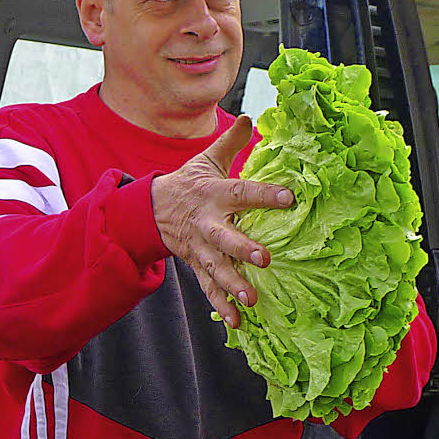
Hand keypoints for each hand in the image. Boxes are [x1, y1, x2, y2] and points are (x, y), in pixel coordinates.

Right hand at [151, 115, 292, 327]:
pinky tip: (237, 323)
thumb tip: (252, 115)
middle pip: (225, 238)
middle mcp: (207, 224)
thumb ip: (231, 142)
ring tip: (250, 299)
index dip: (265, 195)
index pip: (242, 192)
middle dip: (243, 249)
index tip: (289, 197)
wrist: (149, 211)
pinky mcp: (196, 266)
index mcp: (214, 195)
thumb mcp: (206, 161)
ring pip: (216, 268)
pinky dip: (221, 306)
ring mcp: (200, 249)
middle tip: (264, 259)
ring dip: (232, 285)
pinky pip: (209, 288)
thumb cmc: (188, 185)